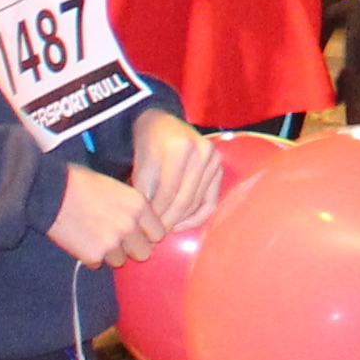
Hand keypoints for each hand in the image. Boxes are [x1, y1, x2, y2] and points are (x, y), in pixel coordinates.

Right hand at [47, 164, 162, 268]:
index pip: (158, 234)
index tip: (136, 234)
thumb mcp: (117, 188)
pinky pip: (98, 264)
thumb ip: (133, 207)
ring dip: (110, 254)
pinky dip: (90, 257)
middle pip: (143, 253)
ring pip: (120, 261)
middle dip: (131, 249)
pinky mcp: (93, 255)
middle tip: (116, 240)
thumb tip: (142, 225)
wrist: (51, 192)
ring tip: (94, 237)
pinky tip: (81, 240)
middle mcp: (129, 225)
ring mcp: (112, 243)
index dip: (146, 235)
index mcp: (139, 205)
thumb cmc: (82, 184)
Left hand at [130, 108, 221, 237]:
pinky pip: (210, 200)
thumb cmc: (147, 145)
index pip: (167, 192)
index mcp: (180, 148)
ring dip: (180, 220)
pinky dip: (197, 217)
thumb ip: (145, 194)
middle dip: (168, 221)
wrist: (162, 123)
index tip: (144, 228)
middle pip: (185, 199)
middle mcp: (202, 152)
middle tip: (154, 236)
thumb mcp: (140, 167)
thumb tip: (149, 225)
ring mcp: (214, 159)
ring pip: (197, 202)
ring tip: (164, 230)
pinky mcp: (219, 168)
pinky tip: (181, 225)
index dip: (155, 214)